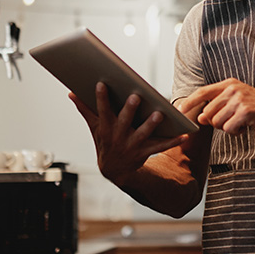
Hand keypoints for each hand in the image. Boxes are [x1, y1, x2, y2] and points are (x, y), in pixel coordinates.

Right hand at [70, 82, 187, 185]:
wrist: (114, 170)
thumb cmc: (104, 141)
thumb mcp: (94, 126)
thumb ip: (85, 109)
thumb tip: (71, 93)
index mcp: (106, 127)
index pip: (102, 110)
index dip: (101, 98)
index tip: (102, 83)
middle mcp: (119, 136)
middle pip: (124, 121)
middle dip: (129, 110)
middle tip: (135, 96)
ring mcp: (132, 145)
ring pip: (143, 134)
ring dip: (151, 125)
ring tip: (160, 114)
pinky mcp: (145, 152)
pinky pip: (160, 147)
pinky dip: (172, 141)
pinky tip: (184, 135)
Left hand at [179, 78, 254, 134]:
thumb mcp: (238, 101)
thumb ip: (219, 107)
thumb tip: (201, 118)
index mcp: (229, 84)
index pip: (202, 92)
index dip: (189, 101)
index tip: (179, 110)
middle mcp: (232, 89)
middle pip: (209, 112)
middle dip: (217, 122)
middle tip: (234, 120)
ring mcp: (239, 99)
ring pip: (218, 122)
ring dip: (229, 127)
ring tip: (242, 122)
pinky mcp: (245, 111)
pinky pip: (229, 129)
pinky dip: (237, 132)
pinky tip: (248, 126)